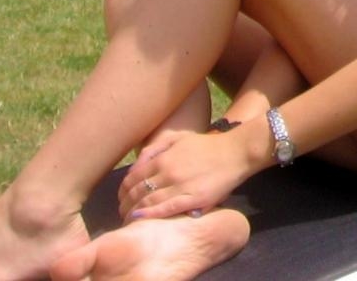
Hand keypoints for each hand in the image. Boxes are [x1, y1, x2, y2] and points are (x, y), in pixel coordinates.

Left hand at [118, 128, 239, 220]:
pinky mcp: (192, 199)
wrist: (235, 153)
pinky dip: (149, 216)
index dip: (123, 190)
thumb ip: (156, 147)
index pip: (133, 177)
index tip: (121, 198)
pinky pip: (165, 210)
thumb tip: (137, 164)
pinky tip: (140, 219)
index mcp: (164, 158)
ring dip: (133, 212)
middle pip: (137, 191)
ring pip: (148, 203)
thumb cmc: (206, 146)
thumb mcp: (179, 138)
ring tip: (127, 220)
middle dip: (124, 203)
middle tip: (121, 212)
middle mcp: (168, 171)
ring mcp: (180, 186)